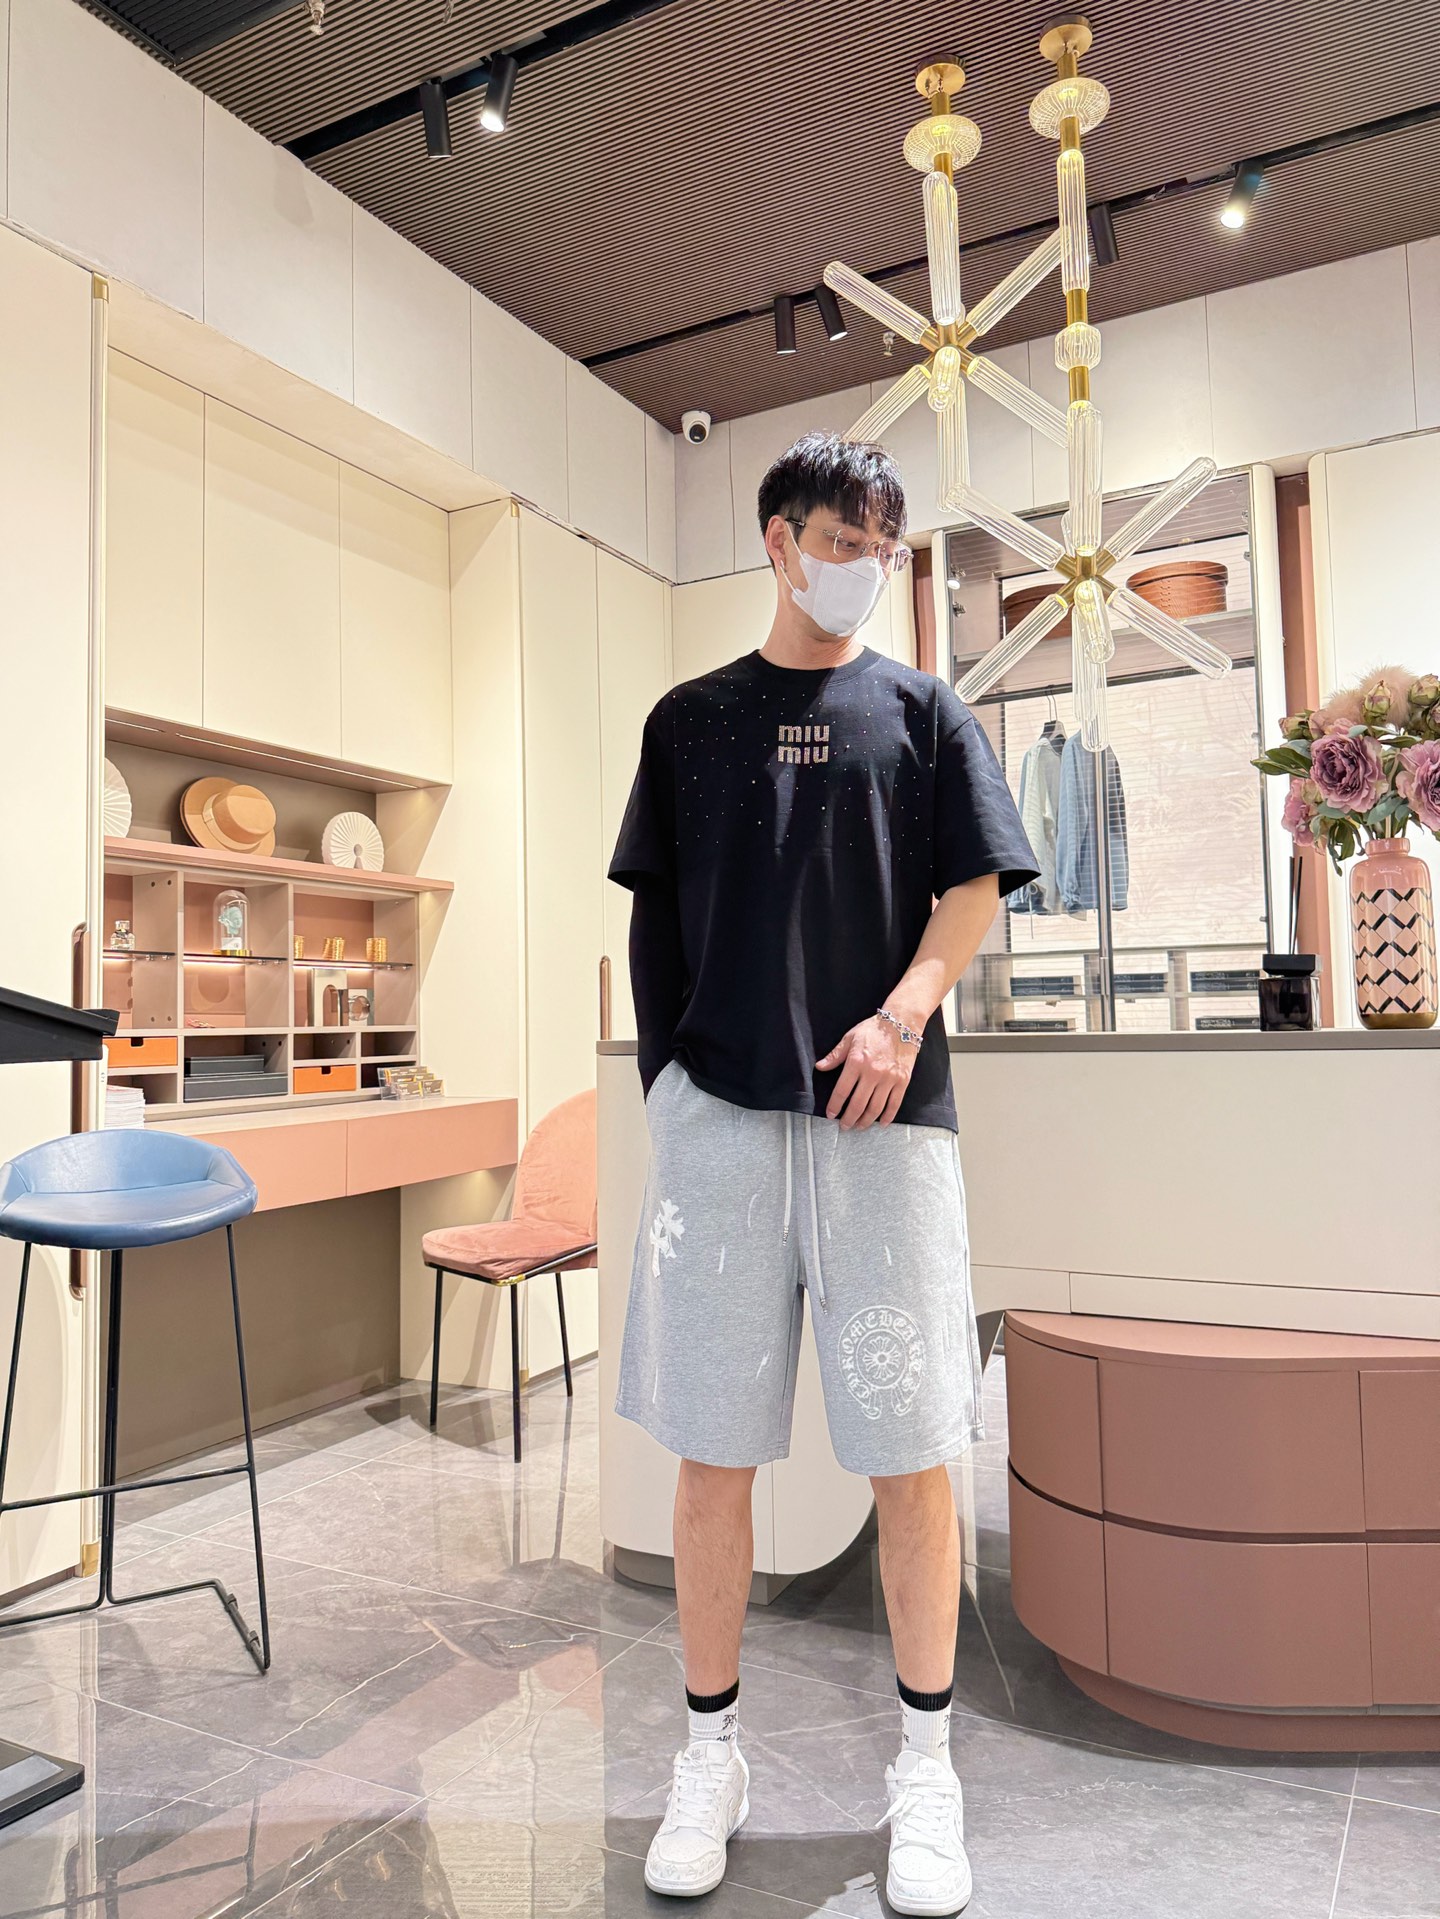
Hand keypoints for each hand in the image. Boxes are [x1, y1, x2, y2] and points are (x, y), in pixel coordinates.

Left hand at [815, 1014, 917, 1128]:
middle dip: (849, 1119)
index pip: (841, 1091)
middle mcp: (872, 1073)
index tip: (831, 1114)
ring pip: (875, 1108)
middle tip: (844, 1126)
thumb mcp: (849, 1039)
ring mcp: (889, 1079)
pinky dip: (887, 1116)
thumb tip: (820, 1067)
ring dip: (865, 1121)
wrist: (901, 1023)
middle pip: (857, 1104)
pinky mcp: (902, 1081)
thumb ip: (835, 1056)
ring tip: (859, 1126)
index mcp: (856, 1063)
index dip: (834, 1106)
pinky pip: (894, 1104)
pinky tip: (881, 1123)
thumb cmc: (874, 1029)